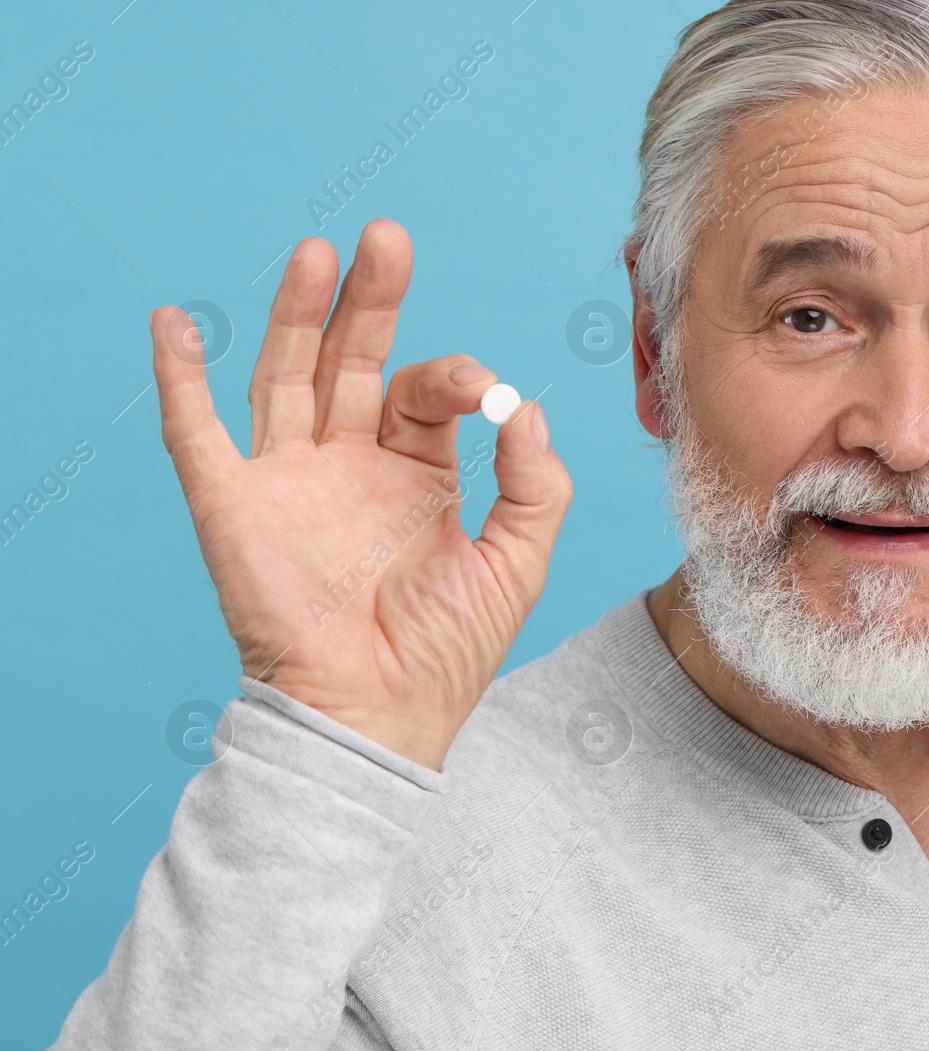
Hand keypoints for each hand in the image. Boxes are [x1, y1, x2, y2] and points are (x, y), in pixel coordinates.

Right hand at [152, 219, 571, 769]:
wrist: (379, 716)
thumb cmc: (447, 650)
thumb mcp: (518, 560)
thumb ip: (536, 482)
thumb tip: (524, 405)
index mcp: (418, 473)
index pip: (430, 394)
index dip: (455, 377)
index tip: (482, 395)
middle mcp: (352, 464)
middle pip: (355, 360)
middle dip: (372, 300)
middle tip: (387, 239)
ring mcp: (291, 479)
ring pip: (288, 375)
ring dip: (298, 314)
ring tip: (317, 253)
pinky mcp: (235, 505)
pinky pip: (196, 432)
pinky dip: (179, 379)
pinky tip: (174, 324)